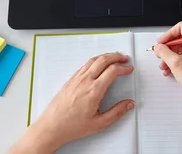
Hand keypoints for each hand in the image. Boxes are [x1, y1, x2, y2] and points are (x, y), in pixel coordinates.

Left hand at [9, 53, 134, 153]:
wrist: (52, 126)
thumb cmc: (71, 126)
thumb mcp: (99, 123)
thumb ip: (117, 112)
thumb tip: (128, 104)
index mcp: (94, 90)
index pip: (113, 71)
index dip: (123, 68)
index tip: (128, 69)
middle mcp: (85, 81)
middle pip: (104, 60)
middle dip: (117, 57)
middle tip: (124, 58)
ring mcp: (77, 79)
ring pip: (93, 59)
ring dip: (106, 56)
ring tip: (113, 57)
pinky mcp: (71, 80)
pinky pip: (85, 64)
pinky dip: (95, 60)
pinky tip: (97, 63)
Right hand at [154, 22, 181, 106]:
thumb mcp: (175, 63)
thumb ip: (164, 51)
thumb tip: (158, 46)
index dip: (169, 35)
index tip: (161, 42)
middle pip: (181, 38)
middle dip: (168, 47)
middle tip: (160, 53)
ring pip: (181, 48)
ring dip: (170, 56)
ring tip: (163, 64)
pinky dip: (175, 60)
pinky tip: (169, 69)